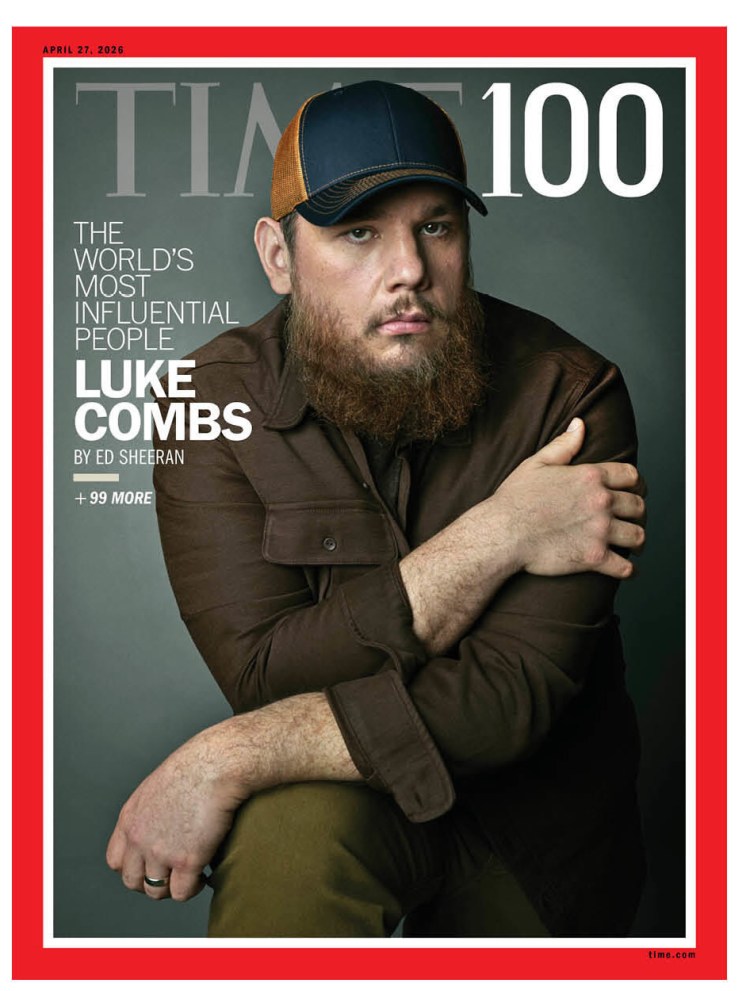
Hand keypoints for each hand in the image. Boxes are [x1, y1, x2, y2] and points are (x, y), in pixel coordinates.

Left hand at [106, 721, 249, 901]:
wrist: (217, 765)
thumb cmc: (197, 767)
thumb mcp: (158, 787)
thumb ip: (150, 812)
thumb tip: (161, 827)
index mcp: (130, 819)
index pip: (115, 861)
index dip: (134, 867)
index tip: (151, 864)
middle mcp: (139, 838)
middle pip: (132, 881)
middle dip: (151, 881)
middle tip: (172, 874)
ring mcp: (161, 852)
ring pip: (156, 891)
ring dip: (172, 887)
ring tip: (190, 875)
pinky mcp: (187, 860)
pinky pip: (182, 893)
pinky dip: (193, 888)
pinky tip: (204, 874)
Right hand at [492, 418, 645, 579]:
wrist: (502, 533)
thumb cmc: (515, 499)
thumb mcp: (537, 463)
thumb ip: (564, 444)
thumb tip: (580, 424)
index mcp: (591, 476)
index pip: (632, 476)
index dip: (637, 484)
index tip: (635, 491)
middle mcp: (601, 502)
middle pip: (638, 506)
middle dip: (638, 513)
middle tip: (632, 519)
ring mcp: (599, 531)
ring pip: (637, 536)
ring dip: (637, 541)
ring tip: (632, 545)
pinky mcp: (593, 557)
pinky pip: (624, 568)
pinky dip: (627, 570)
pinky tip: (623, 569)